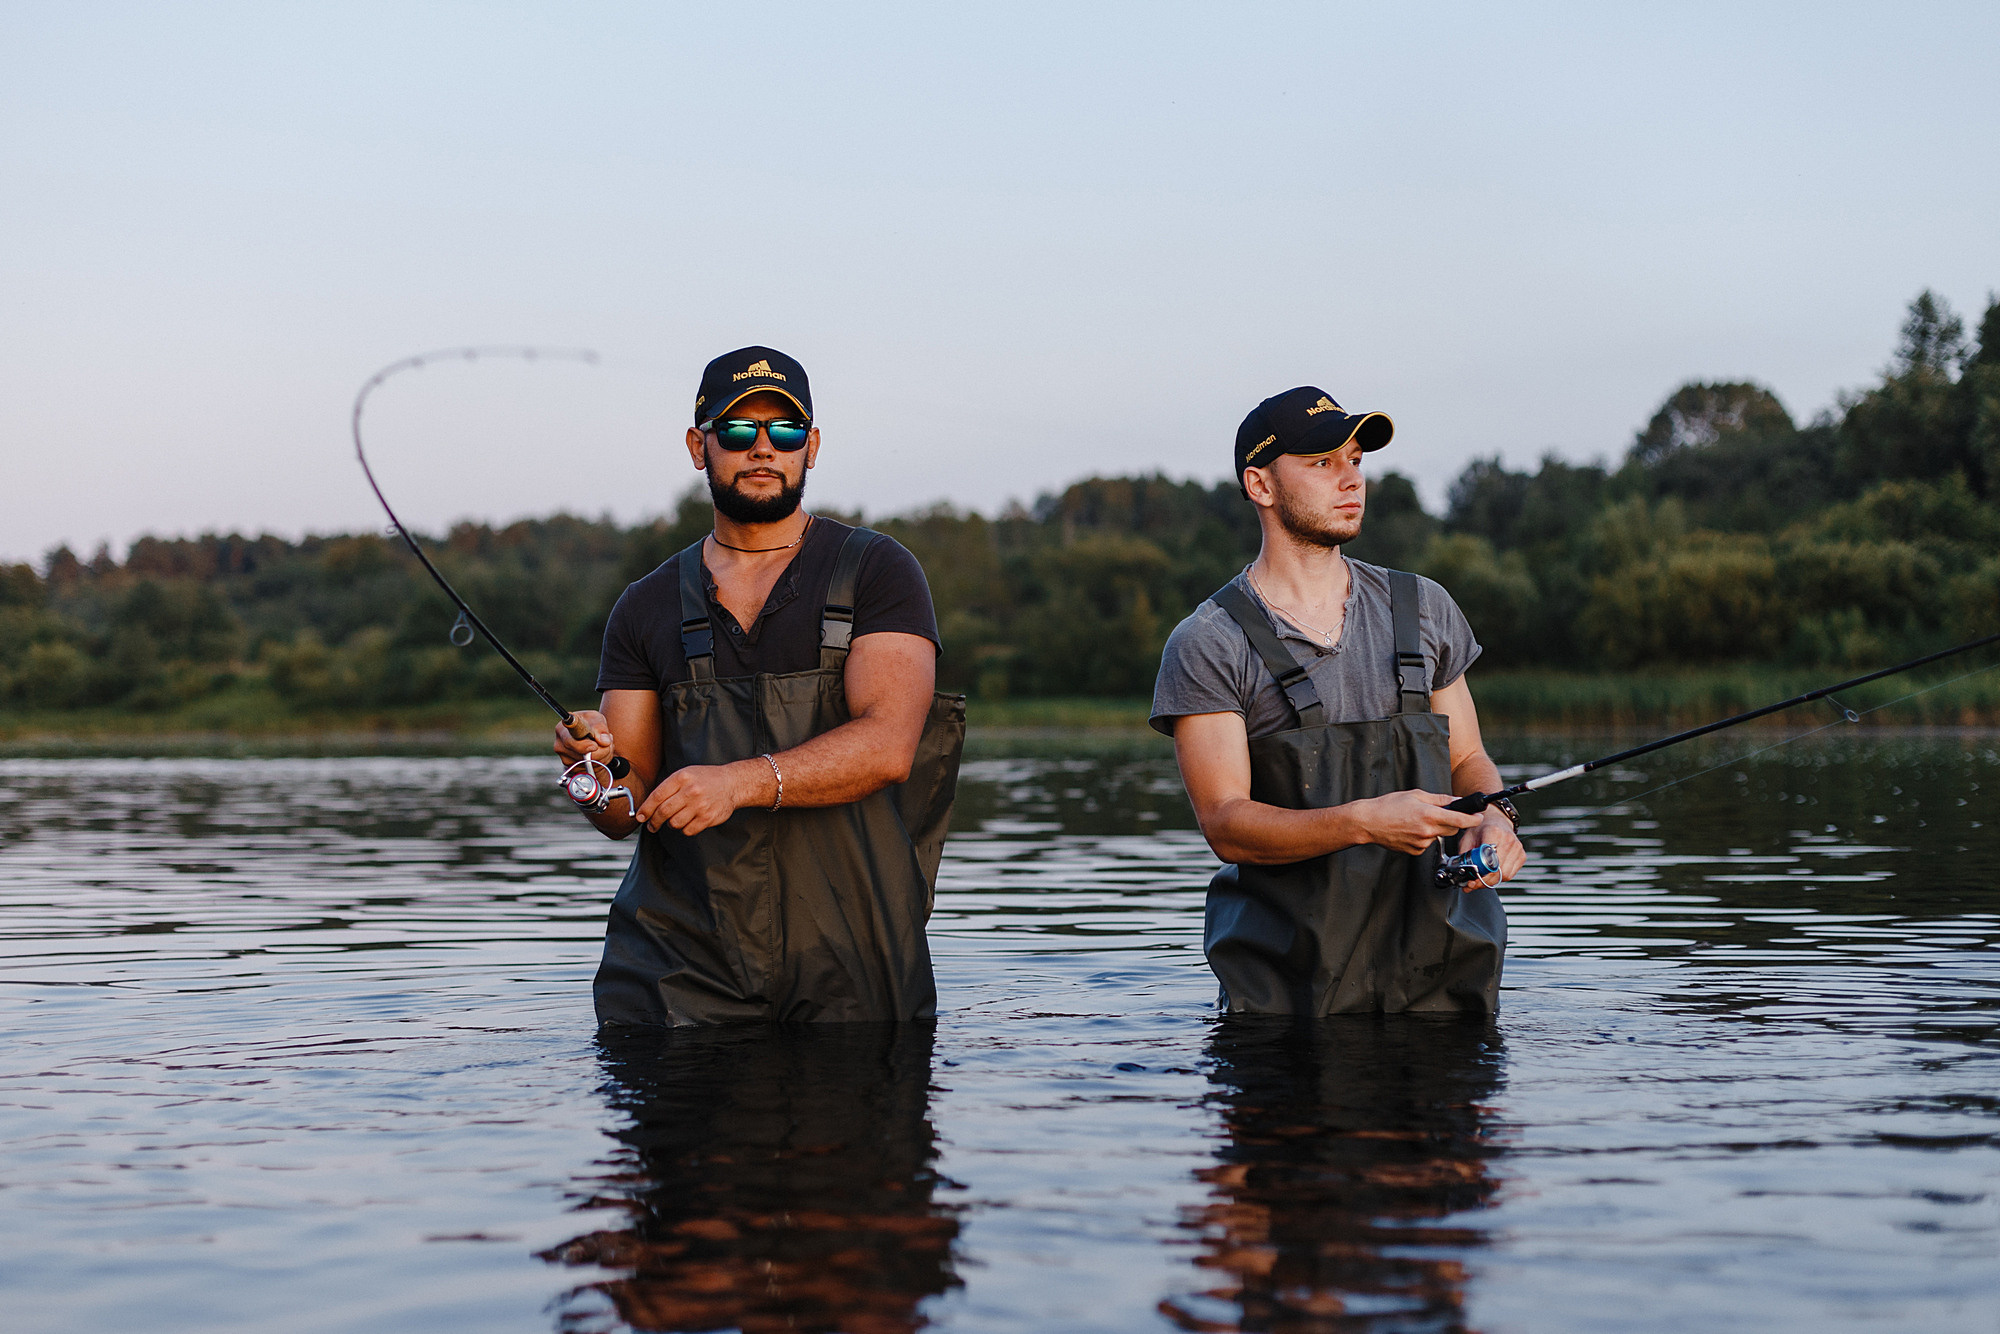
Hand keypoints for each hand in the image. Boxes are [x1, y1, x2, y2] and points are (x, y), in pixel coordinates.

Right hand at [555, 710, 613, 766]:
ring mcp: (565, 759)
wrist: (588, 732)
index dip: (583, 746)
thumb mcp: (596, 718)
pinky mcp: (573, 768)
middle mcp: (560, 746)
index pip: (569, 742)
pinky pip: (592, 770)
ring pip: (591, 764)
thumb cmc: (589, 723)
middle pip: (584, 756)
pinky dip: (601, 762)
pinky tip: (599, 752)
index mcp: (562, 730)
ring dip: (604, 755)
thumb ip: (600, 728)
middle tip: (607, 740)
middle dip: (602, 750)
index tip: (595, 746)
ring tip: (602, 745)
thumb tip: (604, 741)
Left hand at [636, 761, 764, 836]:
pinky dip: (685, 829)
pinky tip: (688, 821)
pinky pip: (688, 830)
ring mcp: (700, 805)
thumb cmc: (706, 779)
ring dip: (671, 824)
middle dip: (654, 821)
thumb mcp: (686, 774)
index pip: (657, 796)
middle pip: (663, 812)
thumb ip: (668, 787)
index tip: (640, 817)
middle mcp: (691, 791)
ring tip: (676, 819)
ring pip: (674, 823)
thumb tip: (648, 806)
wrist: (732, 783)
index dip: (645, 809)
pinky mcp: (708, 818)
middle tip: (652, 825)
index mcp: (682, 778)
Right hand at [1352, 790, 1481, 856]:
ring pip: (1439, 836)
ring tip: (1416, 820)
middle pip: (1452, 829)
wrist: (1368, 822)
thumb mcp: (1415, 795)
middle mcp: (1427, 831)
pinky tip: (1410, 830)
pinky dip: (1424, 837)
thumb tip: (1457, 801)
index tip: (1478, 817)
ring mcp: (1422, 843)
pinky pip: (1427, 843)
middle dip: (1452, 821)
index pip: (1460, 820)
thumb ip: (1439, 799)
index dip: (1473, 818)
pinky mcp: (1415, 851)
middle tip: (1438, 813)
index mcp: (1429, 815)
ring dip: (1435, 829)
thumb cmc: (1388, 805)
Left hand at [1457, 811, 1526, 885]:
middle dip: (1484, 881)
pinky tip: (1491, 874)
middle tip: (1473, 884)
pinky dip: (1500, 878)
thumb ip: (1464, 857)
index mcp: (1494, 832)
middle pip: (1498, 871)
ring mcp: (1518, 848)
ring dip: (1491, 881)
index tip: (1472, 880)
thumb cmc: (1481, 829)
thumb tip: (1463, 876)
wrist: (1495, 820)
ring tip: (1481, 879)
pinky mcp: (1522, 855)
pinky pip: (1511, 874)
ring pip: (1505, 875)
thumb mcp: (1467, 839)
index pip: (1489, 861)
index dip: (1480, 875)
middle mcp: (1509, 840)